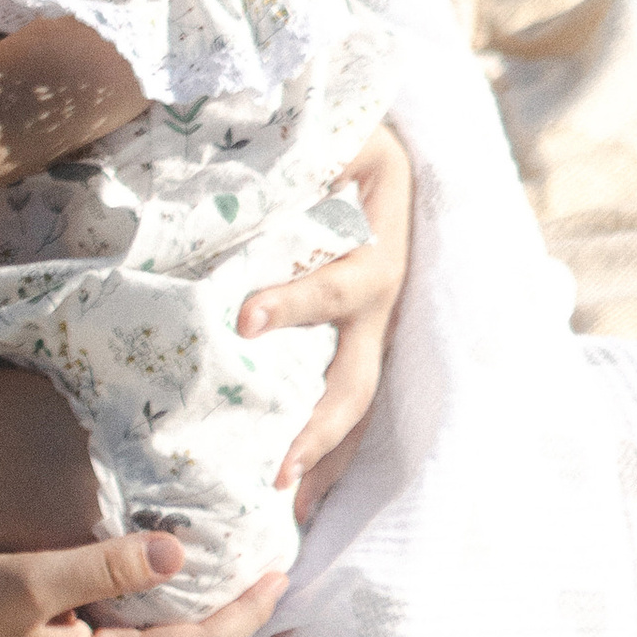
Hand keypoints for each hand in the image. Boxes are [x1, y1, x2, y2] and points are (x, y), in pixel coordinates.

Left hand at [238, 122, 412, 520]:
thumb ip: (313, 142)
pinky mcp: (361, 340)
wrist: (393, 152)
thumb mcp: (344, 130)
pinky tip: (300, 493)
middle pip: (358, 378)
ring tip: (290, 507)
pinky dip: (329, 448)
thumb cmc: (356, 138)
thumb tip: (269, 144)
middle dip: (322, 429)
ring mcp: (375, 328)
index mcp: (375, 250)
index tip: (243, 321)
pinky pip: (348, 398)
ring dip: (327, 457)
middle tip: (279, 472)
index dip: (293, 303)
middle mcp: (381, 300)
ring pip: (358, 405)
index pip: (334, 286)